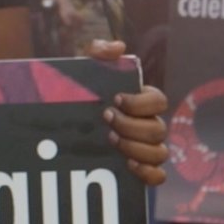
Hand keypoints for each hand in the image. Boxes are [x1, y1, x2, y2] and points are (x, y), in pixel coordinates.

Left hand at [85, 39, 168, 186]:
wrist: (62, 127)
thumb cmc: (81, 96)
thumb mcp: (86, 70)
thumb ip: (100, 52)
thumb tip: (120, 48)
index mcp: (143, 103)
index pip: (159, 101)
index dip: (141, 102)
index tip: (116, 99)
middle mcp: (150, 126)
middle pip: (158, 129)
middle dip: (132, 126)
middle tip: (107, 121)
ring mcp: (148, 150)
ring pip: (160, 153)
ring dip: (136, 148)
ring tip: (111, 141)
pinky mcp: (142, 170)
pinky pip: (158, 176)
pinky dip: (148, 172)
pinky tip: (128, 165)